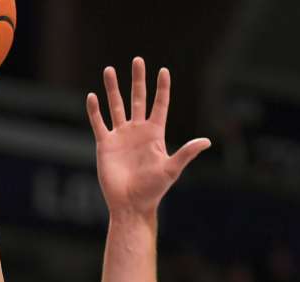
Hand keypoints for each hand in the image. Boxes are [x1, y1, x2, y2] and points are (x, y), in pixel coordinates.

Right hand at [87, 57, 210, 218]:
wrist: (130, 204)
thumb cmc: (153, 190)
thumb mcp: (171, 169)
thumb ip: (186, 153)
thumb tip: (207, 141)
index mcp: (155, 134)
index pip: (159, 105)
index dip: (162, 88)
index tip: (164, 71)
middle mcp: (138, 132)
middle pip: (138, 99)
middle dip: (138, 80)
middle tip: (137, 60)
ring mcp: (121, 137)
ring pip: (116, 106)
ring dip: (113, 89)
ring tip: (109, 70)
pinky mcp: (105, 145)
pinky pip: (99, 123)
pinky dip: (95, 110)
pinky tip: (92, 96)